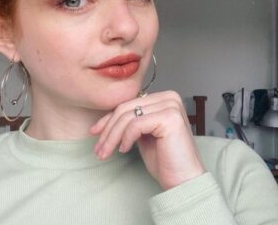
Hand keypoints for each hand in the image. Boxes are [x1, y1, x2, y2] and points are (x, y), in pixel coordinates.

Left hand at [89, 90, 205, 189]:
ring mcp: (171, 106)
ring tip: (105, 152)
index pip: (127, 104)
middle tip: (98, 148)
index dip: (108, 119)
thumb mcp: (142, 134)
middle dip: (107, 130)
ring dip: (112, 137)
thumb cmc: (165, 160)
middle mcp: (169, 98)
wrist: (184, 180)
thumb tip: (105, 119)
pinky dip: (125, 138)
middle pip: (125, 109)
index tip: (94, 133)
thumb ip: (130, 121)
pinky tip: (124, 150)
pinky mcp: (170, 118)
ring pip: (127, 117)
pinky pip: (135, 125)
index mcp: (163, 98)